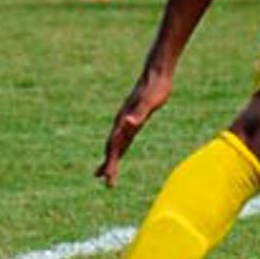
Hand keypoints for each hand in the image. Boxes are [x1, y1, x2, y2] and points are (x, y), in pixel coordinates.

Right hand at [97, 66, 174, 186]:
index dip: (111, 163)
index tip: (108, 179)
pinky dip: (120, 148)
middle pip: (112, 148)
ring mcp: (127, 120)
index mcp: (124, 121)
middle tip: (107, 184)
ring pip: (115, 144)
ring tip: (103, 173)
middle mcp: (122, 122)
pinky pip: (124, 137)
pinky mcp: (134, 118)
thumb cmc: (155, 89)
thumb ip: (139, 113)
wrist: (157, 74)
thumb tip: (129, 123)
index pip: (114, 147)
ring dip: (110, 159)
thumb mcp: (149, 102)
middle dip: (108, 166)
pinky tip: (120, 151)